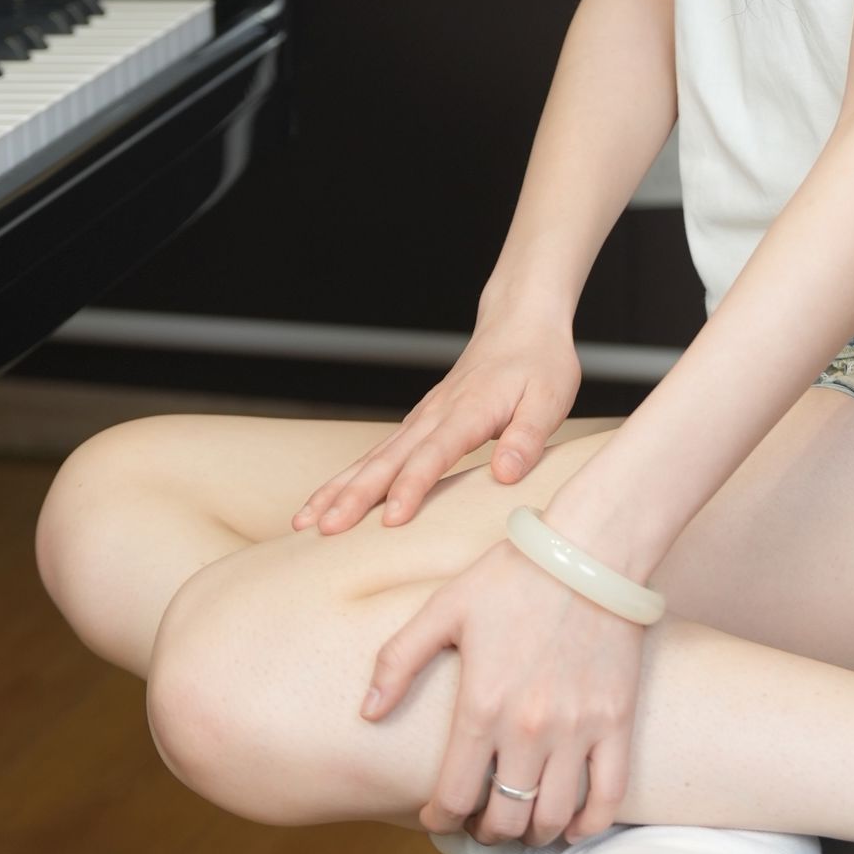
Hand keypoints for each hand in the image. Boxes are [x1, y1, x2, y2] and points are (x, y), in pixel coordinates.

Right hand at [291, 282, 579, 534]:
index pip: (435, 453)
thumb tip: (505, 474)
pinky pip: (376, 453)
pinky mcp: (417, 423)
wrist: (519, 323)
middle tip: (325, 530)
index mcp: (469, 411)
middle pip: (389, 458)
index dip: (412, 486)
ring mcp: (422, 417)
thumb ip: (527, 437)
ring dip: (338, 488)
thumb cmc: (539, 364)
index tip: (391, 519)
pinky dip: (347, 478)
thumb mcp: (550, 398)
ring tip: (303, 522)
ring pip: (372, 456)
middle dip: (355, 495)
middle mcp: (436, 414)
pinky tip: (325, 501)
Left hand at [360, 531, 643, 845]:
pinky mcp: (617, 722)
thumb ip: (399, 660)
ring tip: (522, 822)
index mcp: (482, 706)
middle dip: (486, 831)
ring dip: (533, 832)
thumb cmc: (515, 575)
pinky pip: (609, 795)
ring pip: (553, 816)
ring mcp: (577, 729)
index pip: (452, 796)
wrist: (591, 551)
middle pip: (504, 818)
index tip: (437, 815)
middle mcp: (528, 729)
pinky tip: (573, 823)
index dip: (439, 818)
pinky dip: (590, 823)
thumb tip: (368, 712)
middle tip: (480, 821)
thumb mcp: (444, 608)